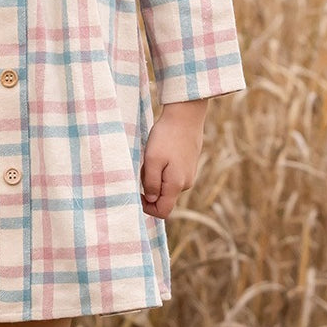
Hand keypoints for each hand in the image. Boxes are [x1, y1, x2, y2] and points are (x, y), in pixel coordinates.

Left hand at [141, 99, 207, 220]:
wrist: (185, 115)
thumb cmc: (166, 137)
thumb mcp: (152, 160)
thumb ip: (151, 182)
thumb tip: (151, 199)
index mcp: (177, 185)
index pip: (162, 211)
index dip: (147, 208)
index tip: (137, 192)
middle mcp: (186, 183)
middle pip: (164, 199)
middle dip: (149, 189)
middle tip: (143, 168)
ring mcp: (189, 174)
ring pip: (167, 186)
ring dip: (155, 178)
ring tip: (151, 158)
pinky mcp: (188, 166)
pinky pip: (172, 176)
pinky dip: (162, 170)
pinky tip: (160, 153)